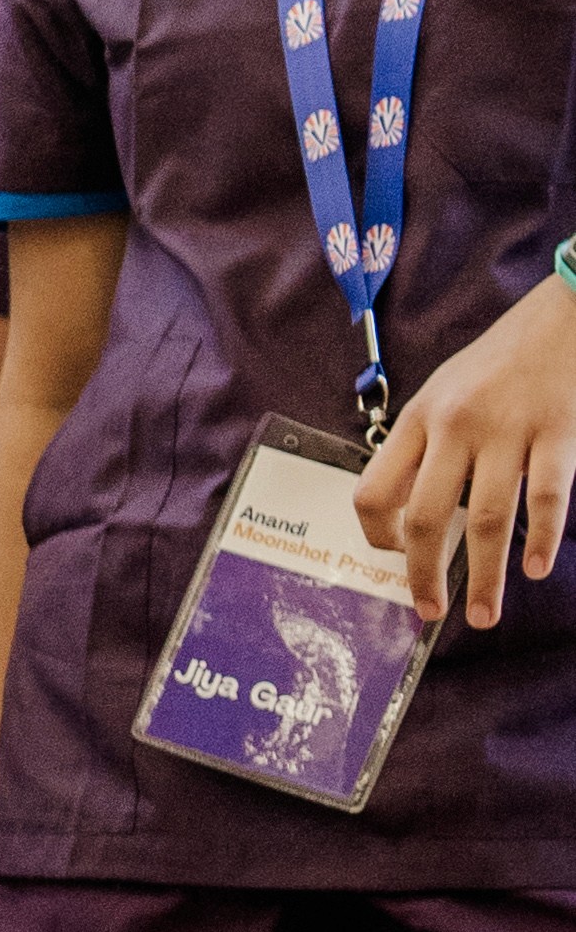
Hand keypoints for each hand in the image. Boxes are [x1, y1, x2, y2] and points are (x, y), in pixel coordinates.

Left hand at [353, 269, 575, 627]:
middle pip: (426, 516)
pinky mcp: (557, 431)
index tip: (394, 559)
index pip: (374, 489)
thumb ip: (424, 448)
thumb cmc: (498, 363)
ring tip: (483, 614)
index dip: (378, 536)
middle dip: (424, 574)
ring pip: (487, 519)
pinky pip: (546, 496)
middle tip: (429, 611)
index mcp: (419, 418)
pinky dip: (543, 538)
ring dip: (484, 576)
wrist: (560, 316)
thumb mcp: (443, 394)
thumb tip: (408, 518)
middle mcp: (456, 425)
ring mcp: (508, 429)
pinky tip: (538, 568)